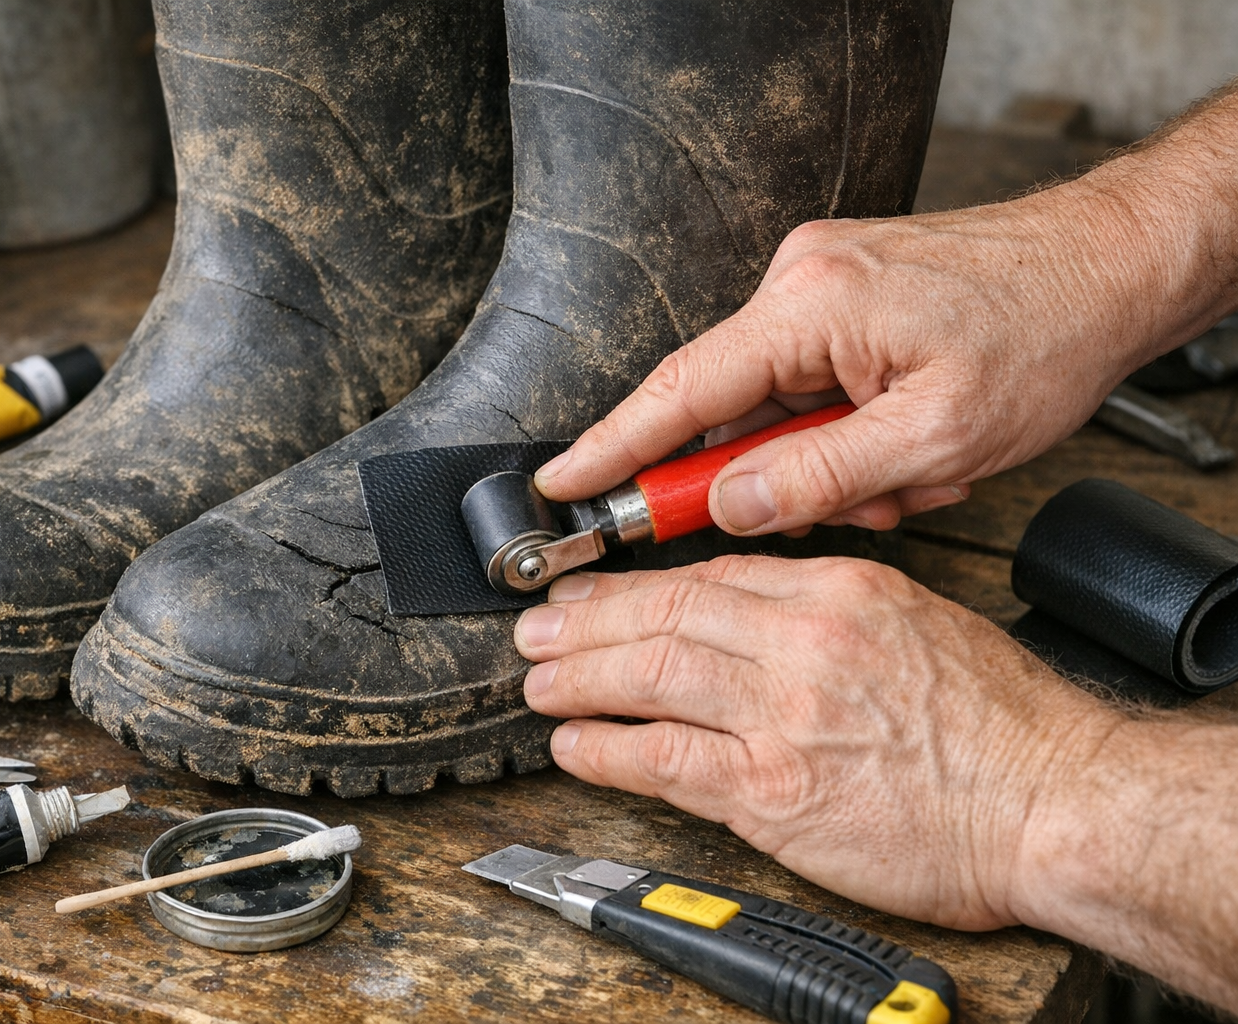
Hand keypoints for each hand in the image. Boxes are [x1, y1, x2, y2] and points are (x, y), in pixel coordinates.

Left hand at [514, 555, 1122, 929]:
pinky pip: (664, 759)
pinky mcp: (773, 791)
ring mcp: (783, 715)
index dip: (636, 583)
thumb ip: (829, 612)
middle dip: (587, 620)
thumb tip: (752, 614)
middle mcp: (803, 642)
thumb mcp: (918, 623)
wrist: (1055, 802)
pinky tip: (573, 743)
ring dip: (579, 677)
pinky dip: (607, 748)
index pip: (710, 574)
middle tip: (539, 626)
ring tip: (538, 680)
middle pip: (664, 614)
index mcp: (839, 592)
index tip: (595, 590)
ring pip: (650, 675)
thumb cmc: (1005, 726)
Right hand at [535, 170, 1233, 535]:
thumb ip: (818, 478)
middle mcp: (800, 281)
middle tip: (844, 506)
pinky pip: (809, 382)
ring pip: (776, 404)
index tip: (562, 486)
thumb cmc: (1043, 335)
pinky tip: (903, 446)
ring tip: (909, 474)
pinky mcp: (844, 295)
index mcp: (809, 306)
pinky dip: (845, 429)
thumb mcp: (935, 437)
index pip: (680, 391)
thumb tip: (728, 508)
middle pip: (729, 406)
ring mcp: (821, 282)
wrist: (1110, 267)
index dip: (613, 448)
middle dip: (776, 475)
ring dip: (827, 458)